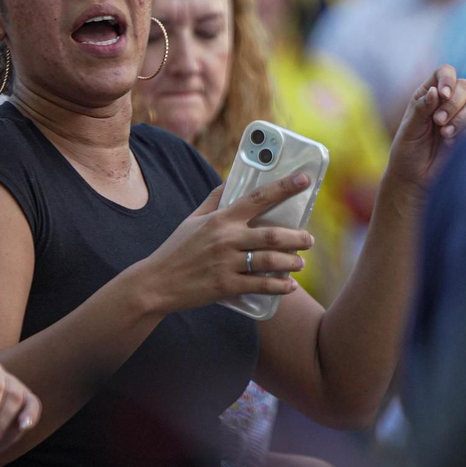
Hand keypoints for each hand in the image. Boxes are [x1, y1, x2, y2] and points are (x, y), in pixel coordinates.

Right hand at [128, 172, 315, 314]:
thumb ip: (213, 200)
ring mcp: (227, 264)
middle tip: (308, 239)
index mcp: (220, 219)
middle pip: (272, 235)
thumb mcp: (192, 220)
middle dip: (297, 237)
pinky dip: (279, 286)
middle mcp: (226, 239)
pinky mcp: (227, 286)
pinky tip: (289, 286)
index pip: (257, 198)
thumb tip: (230, 181)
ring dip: (291, 262)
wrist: (157, 282)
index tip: (303, 180)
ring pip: (270, 261)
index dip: (283, 187)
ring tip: (300, 263)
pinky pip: (260, 285)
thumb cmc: (176, 249)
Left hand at [384, 65, 465, 187]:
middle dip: (453, 103)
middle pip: (463, 86)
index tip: (443, 94)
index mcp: (427, 94)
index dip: (448, 79)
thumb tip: (437, 91)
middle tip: (438, 121)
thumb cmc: (407, 151)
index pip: (444, 72)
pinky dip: (465, 128)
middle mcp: (444, 101)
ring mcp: (458, 116)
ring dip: (461, 116)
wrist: (415, 177)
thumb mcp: (409, 129)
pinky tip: (449, 139)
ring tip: (444, 133)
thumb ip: (422, 109)